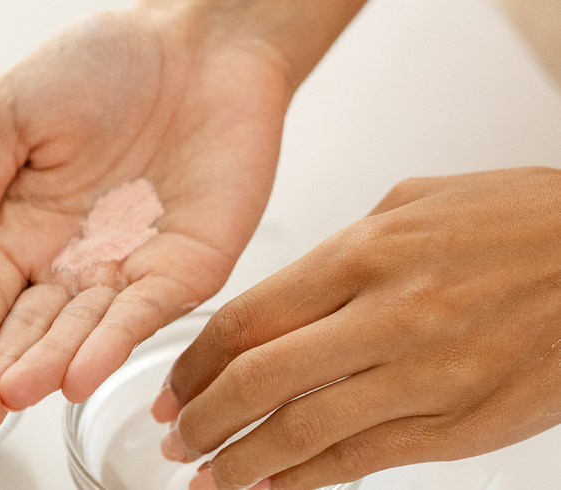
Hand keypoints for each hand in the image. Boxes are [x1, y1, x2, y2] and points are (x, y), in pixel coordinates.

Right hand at [0, 5, 290, 436]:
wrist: (199, 42)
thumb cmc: (103, 63)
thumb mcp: (10, 114)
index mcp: (21, 224)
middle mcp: (70, 257)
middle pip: (28, 326)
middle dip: (0, 370)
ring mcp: (126, 268)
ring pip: (83, 330)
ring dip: (50, 364)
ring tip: (18, 394)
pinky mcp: (183, 268)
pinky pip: (145, 313)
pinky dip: (114, 342)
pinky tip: (80, 372)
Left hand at [153, 167, 560, 489]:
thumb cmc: (523, 223)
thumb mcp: (415, 204)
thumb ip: (342, 249)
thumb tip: (287, 293)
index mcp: (366, 254)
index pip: (246, 320)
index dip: (193, 362)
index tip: (173, 383)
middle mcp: (387, 317)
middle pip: (259, 382)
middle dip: (203, 419)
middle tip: (178, 437)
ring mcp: (425, 379)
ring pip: (303, 434)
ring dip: (242, 464)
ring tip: (209, 478)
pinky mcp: (461, 427)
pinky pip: (364, 461)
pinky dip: (307, 483)